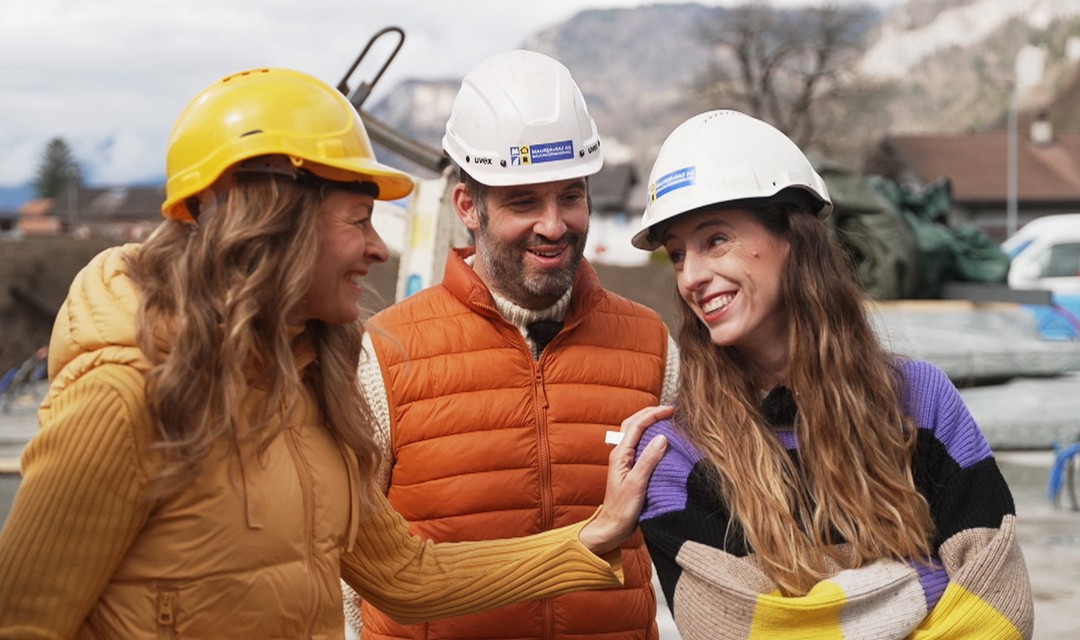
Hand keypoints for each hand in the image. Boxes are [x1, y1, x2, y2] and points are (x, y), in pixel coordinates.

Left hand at [578, 405, 671, 554]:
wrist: (613, 527)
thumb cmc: (622, 509)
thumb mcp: (637, 484)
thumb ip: (648, 460)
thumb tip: (662, 437)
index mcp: (620, 454)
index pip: (636, 425)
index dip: (653, 414)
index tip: (670, 410)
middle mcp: (621, 454)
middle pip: (633, 424)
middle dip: (650, 413)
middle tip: (669, 410)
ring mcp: (626, 461)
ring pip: (637, 434)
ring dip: (650, 423)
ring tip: (667, 420)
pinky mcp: (632, 469)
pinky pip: (642, 446)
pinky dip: (652, 438)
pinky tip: (663, 441)